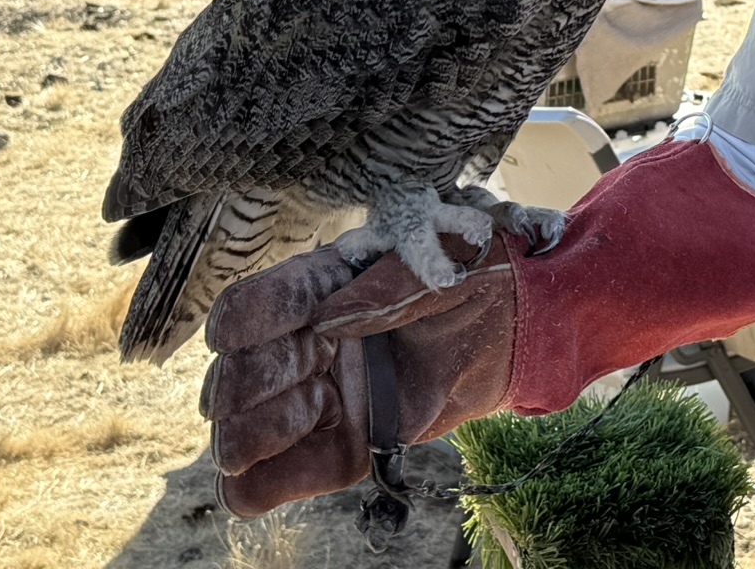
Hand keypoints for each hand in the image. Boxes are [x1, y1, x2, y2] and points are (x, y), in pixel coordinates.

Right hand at [201, 230, 514, 516]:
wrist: (521, 326)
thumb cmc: (479, 277)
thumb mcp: (440, 265)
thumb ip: (389, 288)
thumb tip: (331, 317)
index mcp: (325, 286)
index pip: (258, 303)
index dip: (242, 322)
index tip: (234, 338)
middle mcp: (312, 341)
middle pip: (245, 370)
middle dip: (245, 387)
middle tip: (271, 392)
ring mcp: (327, 392)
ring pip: (255, 424)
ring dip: (253, 435)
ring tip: (278, 430)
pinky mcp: (352, 439)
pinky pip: (297, 471)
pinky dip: (265, 485)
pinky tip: (247, 488)